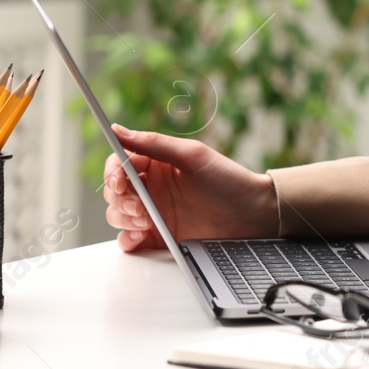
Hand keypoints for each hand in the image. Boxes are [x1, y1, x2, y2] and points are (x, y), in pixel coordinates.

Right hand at [103, 124, 278, 252]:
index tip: (121, 183)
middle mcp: (153, 187)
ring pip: (117, 214)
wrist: (253, 216)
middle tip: (141, 206)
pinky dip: (127, 239)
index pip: (120, 164)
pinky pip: (128, 239)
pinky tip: (140, 236)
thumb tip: (119, 130)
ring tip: (146, 220)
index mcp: (158, 163)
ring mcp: (154, 212)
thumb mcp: (193, 157)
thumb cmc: (229, 181)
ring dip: (123, 217)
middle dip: (120, 199)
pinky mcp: (158, 235)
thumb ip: (154, 144)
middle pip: (115, 191)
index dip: (114, 174)